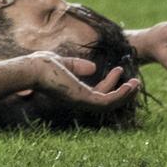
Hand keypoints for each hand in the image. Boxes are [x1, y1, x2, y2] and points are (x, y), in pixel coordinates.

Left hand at [25, 52, 141, 108]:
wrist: (30, 69)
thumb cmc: (39, 65)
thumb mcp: (62, 62)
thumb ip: (76, 65)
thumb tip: (94, 68)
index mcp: (72, 92)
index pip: (96, 93)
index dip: (109, 83)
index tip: (118, 70)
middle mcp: (77, 99)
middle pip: (105, 100)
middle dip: (121, 92)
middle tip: (135, 81)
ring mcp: (80, 100)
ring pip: (109, 104)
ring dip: (124, 95)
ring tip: (136, 84)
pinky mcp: (82, 98)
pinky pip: (107, 101)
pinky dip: (120, 95)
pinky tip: (129, 86)